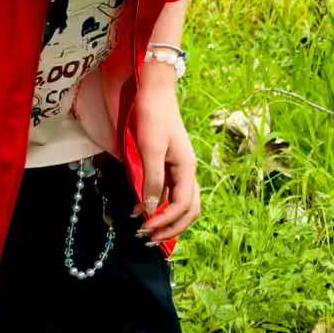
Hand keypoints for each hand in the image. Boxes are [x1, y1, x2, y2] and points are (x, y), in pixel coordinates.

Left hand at [133, 71, 201, 244]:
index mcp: (187, 169)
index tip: (145, 228)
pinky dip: (161, 208)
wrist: (154, 93)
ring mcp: (180, 170)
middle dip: (171, 228)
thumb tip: (150, 208)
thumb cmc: (153, 117)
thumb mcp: (150, 148)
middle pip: (190, 210)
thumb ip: (152, 179)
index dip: (166, 221)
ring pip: (183, 204)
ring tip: (147, 231)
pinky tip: (143, 211)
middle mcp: (187, 172)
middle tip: (148, 239)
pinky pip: (172, 194)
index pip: (183, 205)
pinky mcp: (169, 166)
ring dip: (168, 221)